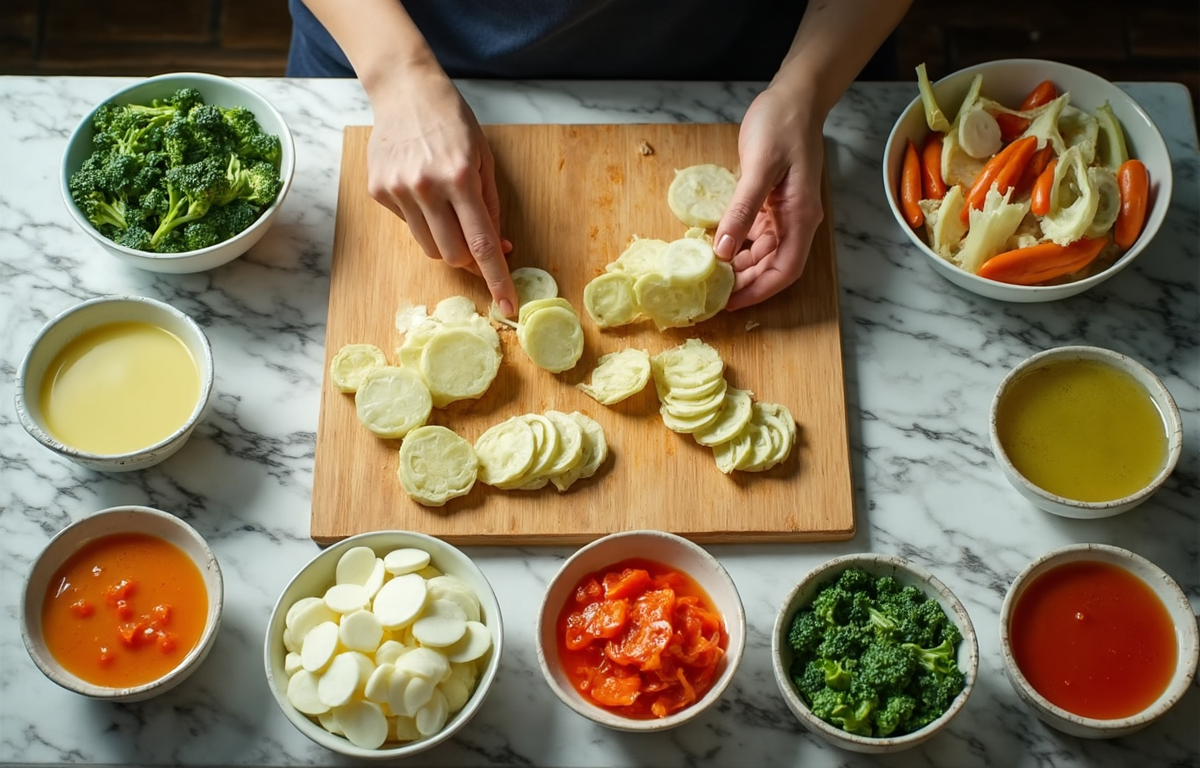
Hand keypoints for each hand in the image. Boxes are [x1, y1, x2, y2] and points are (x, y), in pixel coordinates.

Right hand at [366, 71, 517, 314]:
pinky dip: (423, 219)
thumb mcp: (483, 158)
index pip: (482, 244)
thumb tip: (501, 248)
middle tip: (477, 245)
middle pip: (452, 255)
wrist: (404, 91)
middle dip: (470, 260)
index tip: (508, 306)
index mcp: (460, 178)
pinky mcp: (378, 191)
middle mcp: (426, 187)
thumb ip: (491, 207)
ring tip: (447, 208)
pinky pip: (409, 225)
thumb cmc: (452, 122)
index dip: (497, 279)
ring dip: (446, 241)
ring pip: (429, 247)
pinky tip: (422, 188)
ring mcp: (398, 190)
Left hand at [712, 85, 825, 310]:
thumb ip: (742, 210)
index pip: (785, 270)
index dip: (759, 291)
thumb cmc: (782, 125)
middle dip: (745, 284)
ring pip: (762, 254)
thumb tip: (723, 251)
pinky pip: (754, 235)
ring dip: (739, 267)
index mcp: (800, 216)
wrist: (794, 96)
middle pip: (772, 267)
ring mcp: (784, 213)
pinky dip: (736, 245)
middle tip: (710, 293)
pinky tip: (715, 249)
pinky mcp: (771, 203)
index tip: (731, 304)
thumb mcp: (759, 167)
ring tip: (709, 276)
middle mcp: (796, 221)